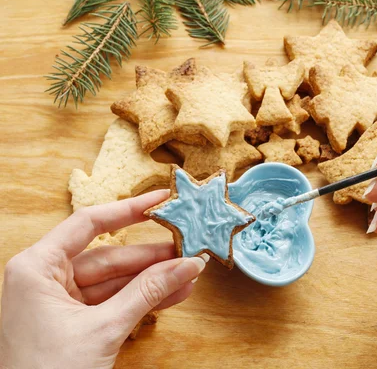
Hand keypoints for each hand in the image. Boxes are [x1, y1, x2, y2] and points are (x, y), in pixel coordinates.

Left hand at [0, 190, 207, 368]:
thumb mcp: (104, 328)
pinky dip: (141, 300)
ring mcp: (60, 302)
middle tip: (187, 248)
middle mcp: (45, 279)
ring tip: (189, 274)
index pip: (89, 224)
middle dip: (151, 257)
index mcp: (36, 268)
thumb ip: (147, 292)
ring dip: (153, 281)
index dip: (129, 210)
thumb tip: (187, 264)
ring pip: (115, 281)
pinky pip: (113, 302)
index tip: (160, 200)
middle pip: (108, 255)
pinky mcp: (73, 322)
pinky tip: (173, 295)